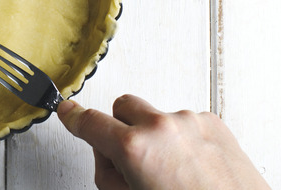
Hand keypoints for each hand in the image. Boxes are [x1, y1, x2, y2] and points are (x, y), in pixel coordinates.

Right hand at [57, 95, 269, 189]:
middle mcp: (161, 126)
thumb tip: (108, 154)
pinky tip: (191, 168)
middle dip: (120, 127)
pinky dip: (180, 139)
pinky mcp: (213, 123)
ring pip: (155, 116)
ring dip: (155, 137)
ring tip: (172, 173)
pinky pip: (182, 122)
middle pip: (123, 106)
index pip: (91, 122)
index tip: (68, 112)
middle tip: (130, 159)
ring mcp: (190, 121)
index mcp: (134, 147)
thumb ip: (110, 173)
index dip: (74, 118)